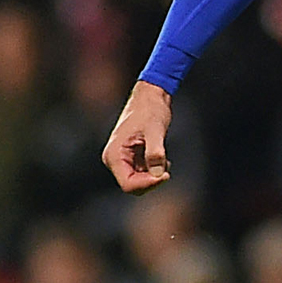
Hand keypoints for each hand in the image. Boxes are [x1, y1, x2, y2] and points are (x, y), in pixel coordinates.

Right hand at [102, 80, 175, 194]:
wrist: (151, 96)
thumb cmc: (151, 110)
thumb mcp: (155, 130)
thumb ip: (155, 152)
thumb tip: (158, 173)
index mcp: (114, 155)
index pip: (128, 185)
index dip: (148, 184)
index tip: (165, 175)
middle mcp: (114, 159)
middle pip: (133, 186)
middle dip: (152, 181)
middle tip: (167, 168)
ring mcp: (122, 159)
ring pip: (139, 181)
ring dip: (154, 175)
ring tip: (164, 158)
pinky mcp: (131, 157)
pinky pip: (144, 173)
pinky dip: (155, 170)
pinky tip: (163, 159)